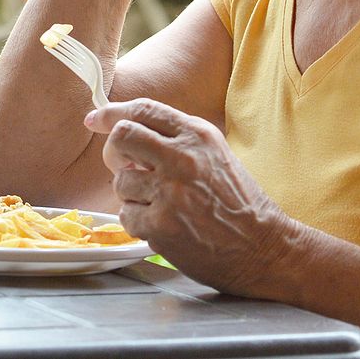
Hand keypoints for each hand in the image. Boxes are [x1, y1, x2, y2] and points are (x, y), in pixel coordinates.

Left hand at [87, 98, 294, 294]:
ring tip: (158, 205)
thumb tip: (126, 133)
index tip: (94, 119)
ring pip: (119, 182)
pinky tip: (161, 226)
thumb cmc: (239, 204)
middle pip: (121, 136)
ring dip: (131, 195)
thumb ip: (176, 140)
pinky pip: (126, 216)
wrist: (265, 250)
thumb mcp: (215, 155)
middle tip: (123, 167)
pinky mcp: (162, 225)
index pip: (142, 110)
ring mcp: (170, 192)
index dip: (111, 113)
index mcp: (197, 135)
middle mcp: (182, 158)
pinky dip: (137, 222)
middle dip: (114, 152)